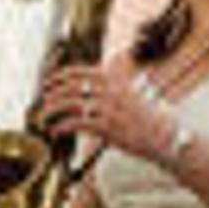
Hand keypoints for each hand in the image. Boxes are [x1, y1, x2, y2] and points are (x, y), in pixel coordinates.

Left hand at [34, 62, 184, 164]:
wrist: (164, 136)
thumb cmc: (146, 117)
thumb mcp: (131, 93)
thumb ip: (111, 88)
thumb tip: (87, 88)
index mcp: (115, 80)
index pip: (81, 71)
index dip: (60, 76)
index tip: (48, 82)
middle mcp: (111, 90)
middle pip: (72, 87)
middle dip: (53, 93)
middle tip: (44, 101)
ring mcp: (109, 108)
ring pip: (71, 104)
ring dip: (53, 110)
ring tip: (45, 117)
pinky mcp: (108, 127)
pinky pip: (77, 123)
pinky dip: (62, 126)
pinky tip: (56, 131)